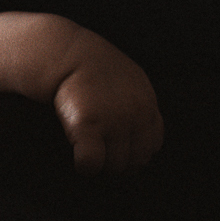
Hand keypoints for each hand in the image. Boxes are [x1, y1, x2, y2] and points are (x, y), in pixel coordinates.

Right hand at [52, 32, 163, 174]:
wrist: (67, 54)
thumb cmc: (94, 68)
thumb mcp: (131, 81)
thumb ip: (140, 106)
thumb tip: (146, 142)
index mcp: (147, 104)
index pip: (152, 146)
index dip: (134, 152)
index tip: (117, 148)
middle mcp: (136, 114)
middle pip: (135, 162)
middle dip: (118, 162)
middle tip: (99, 151)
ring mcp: (113, 120)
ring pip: (114, 167)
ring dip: (101, 165)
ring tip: (88, 148)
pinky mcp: (87, 125)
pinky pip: (90, 164)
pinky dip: (85, 166)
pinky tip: (77, 153)